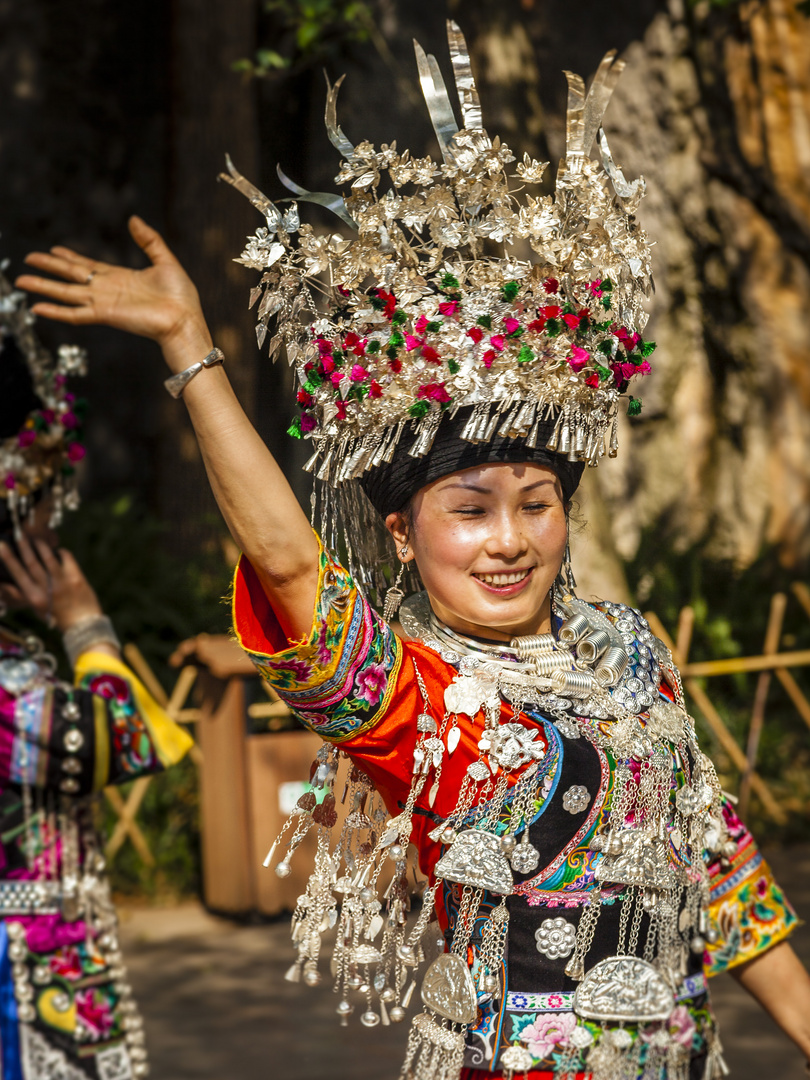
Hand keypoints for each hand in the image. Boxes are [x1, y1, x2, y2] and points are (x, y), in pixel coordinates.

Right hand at [0, 537, 102, 632]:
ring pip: (48, 557)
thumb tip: (4, 585)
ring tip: (35, 538)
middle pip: (31, 562)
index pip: (18, 574)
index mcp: (34, 597)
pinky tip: (58, 550)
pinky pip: (67, 558)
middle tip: (17, 534)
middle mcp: (46, 588)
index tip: (1, 546)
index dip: (9, 559)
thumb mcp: (35, 609)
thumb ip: (20, 595)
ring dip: (41, 545)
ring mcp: (62, 582)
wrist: (83, 624)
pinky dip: (61, 552)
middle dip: (23, 546)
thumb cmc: (57, 617)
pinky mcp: (76, 578)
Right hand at [15, 216, 207, 357]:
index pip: (88, 265)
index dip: (70, 257)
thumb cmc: (181, 297)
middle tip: (28, 258)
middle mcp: (107, 290)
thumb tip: (134, 219)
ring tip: (20, 281)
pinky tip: (37, 308)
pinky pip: (75, 314)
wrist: (184, 320)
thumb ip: (148, 240)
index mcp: (120, 278)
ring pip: (66, 293)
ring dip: (43, 287)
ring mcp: (104, 303)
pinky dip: (55, 311)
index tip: (54, 249)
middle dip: (49, 267)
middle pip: (71, 276)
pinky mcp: (105, 315)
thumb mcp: (165, 260)